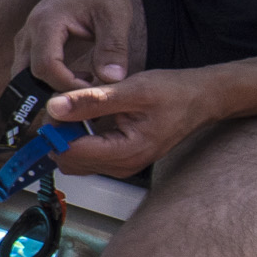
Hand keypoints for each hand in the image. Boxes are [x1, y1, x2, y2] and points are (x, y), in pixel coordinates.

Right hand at [16, 0, 136, 92]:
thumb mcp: (116, 16)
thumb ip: (113, 47)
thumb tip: (112, 80)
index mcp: (46, 24)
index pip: (46, 67)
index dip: (68, 85)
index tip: (94, 90)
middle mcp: (28, 34)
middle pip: (28, 77)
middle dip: (56, 93)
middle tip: (87, 97)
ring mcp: (24, 41)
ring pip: (24, 78)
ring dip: (50, 89)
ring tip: (83, 87)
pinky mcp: (29, 46)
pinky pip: (29, 72)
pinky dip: (49, 83)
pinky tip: (77, 80)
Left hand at [42, 67, 228, 177]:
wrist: (201, 99)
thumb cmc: (174, 93)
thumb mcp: (131, 90)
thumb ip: (91, 100)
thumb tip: (55, 107)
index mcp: (126, 153)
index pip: (70, 153)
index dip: (57, 129)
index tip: (58, 105)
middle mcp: (122, 166)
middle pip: (69, 160)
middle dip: (60, 133)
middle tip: (67, 103)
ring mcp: (121, 164)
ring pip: (75, 158)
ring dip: (69, 134)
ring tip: (81, 106)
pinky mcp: (120, 158)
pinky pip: (87, 153)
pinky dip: (80, 135)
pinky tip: (89, 114)